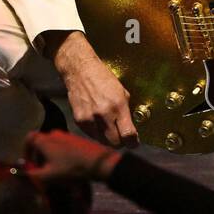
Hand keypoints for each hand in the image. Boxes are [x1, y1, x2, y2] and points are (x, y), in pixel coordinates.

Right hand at [22, 129, 120, 183]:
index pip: (28, 138)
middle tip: (40, 170)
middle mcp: (55, 134)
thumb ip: (31, 175)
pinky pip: (64, 146)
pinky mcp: (78, 140)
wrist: (99, 163)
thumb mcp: (48, 176)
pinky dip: (60, 155)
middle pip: (41, 142)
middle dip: (38, 156)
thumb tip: (19, 173)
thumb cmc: (70, 169)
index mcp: (45, 140)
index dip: (25, 151)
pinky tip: (67, 167)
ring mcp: (68, 135)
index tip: (28, 163)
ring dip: (50, 157)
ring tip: (54, 171)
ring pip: (53, 145)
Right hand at [53, 32, 138, 147]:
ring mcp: (90, 118)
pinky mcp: (79, 120)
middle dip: (121, 142)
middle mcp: (104, 114)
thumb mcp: (122, 92)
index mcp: (118, 106)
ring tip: (109, 129)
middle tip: (122, 137)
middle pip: (115, 143)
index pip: (128, 134)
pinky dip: (96, 133)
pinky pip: (91, 135)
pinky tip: (98, 123)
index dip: (133, 142)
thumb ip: (126, 111)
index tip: (134, 142)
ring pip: (102, 141)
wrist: (80, 71)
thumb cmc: (102, 78)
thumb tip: (131, 128)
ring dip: (108, 139)